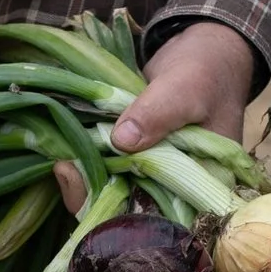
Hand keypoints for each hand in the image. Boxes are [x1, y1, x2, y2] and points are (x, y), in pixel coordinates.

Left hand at [55, 20, 257, 208]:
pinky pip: (111, 169)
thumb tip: (121, 141)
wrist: (202, 51)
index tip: (95, 193)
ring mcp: (155, 173)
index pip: (169, 221)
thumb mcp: (186, 88)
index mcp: (204, 184)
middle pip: (137, 210)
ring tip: (63, 162)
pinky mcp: (135, 157)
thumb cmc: (206, 71)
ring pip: (118, 191)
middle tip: (68, 171)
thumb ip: (158, 113)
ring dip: (89, 180)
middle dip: (98, 197)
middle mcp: (181, 187)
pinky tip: (67, 152)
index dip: (131, 218)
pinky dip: (90, 162)